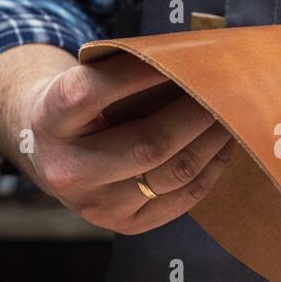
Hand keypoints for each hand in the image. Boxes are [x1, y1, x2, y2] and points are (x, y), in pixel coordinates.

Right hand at [0, 44, 235, 233]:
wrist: (49, 154)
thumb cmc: (79, 106)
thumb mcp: (82, 79)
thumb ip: (124, 68)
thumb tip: (193, 56)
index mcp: (50, 121)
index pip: (91, 92)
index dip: (139, 73)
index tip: (182, 56)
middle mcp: (69, 170)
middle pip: (149, 144)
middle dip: (197, 114)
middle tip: (226, 91)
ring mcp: (97, 206)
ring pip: (174, 172)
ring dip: (213, 140)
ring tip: (231, 115)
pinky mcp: (125, 226)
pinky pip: (183, 198)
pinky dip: (212, 168)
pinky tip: (223, 145)